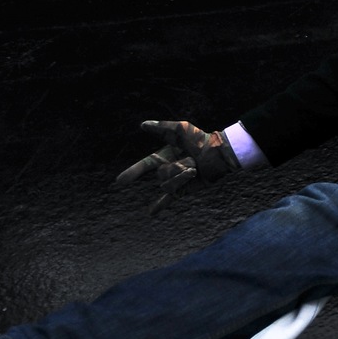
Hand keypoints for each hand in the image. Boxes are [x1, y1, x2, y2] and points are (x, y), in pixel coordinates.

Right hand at [116, 120, 239, 215]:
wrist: (218, 154)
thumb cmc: (200, 139)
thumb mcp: (180, 129)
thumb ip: (161, 128)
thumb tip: (143, 125)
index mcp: (163, 155)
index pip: (144, 165)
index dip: (132, 172)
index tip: (119, 182)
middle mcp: (167, 168)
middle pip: (161, 175)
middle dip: (176, 167)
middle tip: (192, 160)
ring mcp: (174, 180)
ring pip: (168, 185)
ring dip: (182, 176)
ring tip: (195, 169)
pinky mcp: (183, 189)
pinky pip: (169, 198)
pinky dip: (159, 205)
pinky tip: (150, 213)